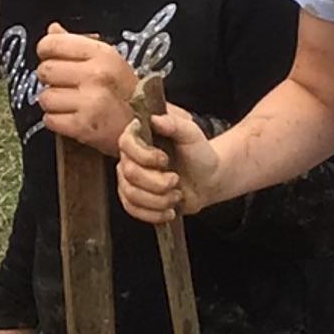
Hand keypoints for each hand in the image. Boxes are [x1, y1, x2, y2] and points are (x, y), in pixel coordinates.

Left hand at [35, 27, 144, 156]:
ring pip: (45, 97)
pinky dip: (56, 121)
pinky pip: (50, 120)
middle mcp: (96, 75)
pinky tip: (71, 118)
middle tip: (65, 85)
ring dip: (53, 103)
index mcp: (102, 53)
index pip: (52, 43)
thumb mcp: (109, 60)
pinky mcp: (83, 127)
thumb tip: (52, 30)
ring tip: (70, 104)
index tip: (51, 58)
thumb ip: (78, 44)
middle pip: (45, 70)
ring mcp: (90, 102)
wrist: (148, 128)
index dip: (46, 51)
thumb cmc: (126, 93)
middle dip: (50, 79)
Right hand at [117, 103, 221, 223]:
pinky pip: (133, 210)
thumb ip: (174, 124)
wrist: (207, 180)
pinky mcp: (134, 200)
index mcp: (139, 138)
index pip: (126, 144)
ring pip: (132, 195)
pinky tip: (169, 211)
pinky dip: (154, 214)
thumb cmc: (198, 154)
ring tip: (176, 196)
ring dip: (159, 200)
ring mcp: (129, 180)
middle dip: (157, 183)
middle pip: (130, 174)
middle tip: (176, 181)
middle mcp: (130, 158)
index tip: (165, 160)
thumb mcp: (191, 134)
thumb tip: (155, 119)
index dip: (144, 156)